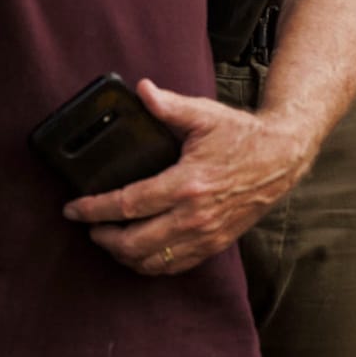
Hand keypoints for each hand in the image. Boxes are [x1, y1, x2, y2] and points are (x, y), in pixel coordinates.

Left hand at [62, 78, 314, 273]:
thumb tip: (142, 90)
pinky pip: (174, 266)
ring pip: (152, 261)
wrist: (283, 158)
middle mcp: (195, 216)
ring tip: (110, 239)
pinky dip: (150, 264)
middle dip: (103, 237)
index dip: (94, 209)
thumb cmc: (244, 136)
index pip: (128, 204)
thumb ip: (169, 106)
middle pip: (134, 243)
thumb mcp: (205, 115)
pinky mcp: (215, 244)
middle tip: (89, 225)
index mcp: (187, 184)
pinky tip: (139, 252)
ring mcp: (206, 234)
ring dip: (123, 255)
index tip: (73, 209)